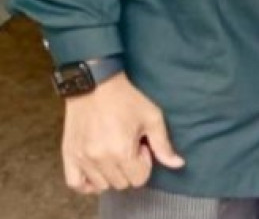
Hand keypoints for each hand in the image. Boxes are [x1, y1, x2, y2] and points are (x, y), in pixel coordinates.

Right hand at [62, 73, 184, 193]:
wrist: (95, 84)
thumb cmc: (126, 99)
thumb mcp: (152, 118)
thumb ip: (164, 145)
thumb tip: (178, 164)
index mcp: (122, 151)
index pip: (139, 180)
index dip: (144, 165)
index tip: (141, 148)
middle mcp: (100, 159)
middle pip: (121, 184)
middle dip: (129, 170)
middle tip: (128, 149)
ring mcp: (82, 158)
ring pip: (101, 185)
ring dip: (111, 175)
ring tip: (113, 154)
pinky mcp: (68, 154)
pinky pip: (75, 183)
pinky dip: (86, 184)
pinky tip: (97, 173)